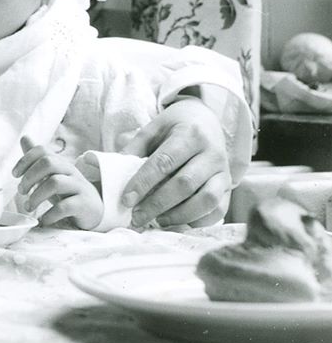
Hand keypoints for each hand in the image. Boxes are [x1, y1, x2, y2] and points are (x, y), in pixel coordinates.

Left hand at [13, 135, 102, 230]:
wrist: (94, 209)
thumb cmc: (67, 190)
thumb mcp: (53, 174)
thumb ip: (38, 158)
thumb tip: (24, 137)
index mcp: (61, 162)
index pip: (42, 151)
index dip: (25, 160)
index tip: (15, 174)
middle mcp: (70, 171)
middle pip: (48, 163)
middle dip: (30, 177)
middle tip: (21, 191)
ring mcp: (78, 187)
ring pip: (55, 183)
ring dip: (37, 196)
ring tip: (28, 206)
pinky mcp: (83, 205)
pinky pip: (65, 207)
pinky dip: (50, 214)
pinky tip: (43, 220)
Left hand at [120, 98, 231, 227]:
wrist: (207, 120)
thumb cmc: (176, 126)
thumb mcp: (154, 128)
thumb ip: (135, 148)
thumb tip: (112, 174)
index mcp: (190, 134)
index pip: (164, 161)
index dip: (144, 182)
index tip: (127, 199)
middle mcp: (212, 153)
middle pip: (184, 184)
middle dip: (157, 204)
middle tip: (137, 217)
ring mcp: (224, 172)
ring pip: (205, 200)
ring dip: (179, 215)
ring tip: (157, 220)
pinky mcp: (230, 187)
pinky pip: (218, 210)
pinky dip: (198, 221)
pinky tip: (178, 221)